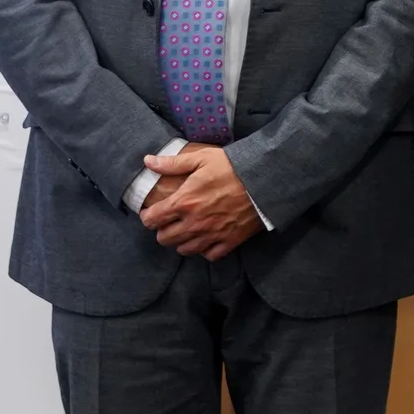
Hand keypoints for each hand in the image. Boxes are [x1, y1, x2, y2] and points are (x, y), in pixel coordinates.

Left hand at [138, 145, 262, 260]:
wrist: (266, 179)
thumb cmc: (233, 167)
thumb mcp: (202, 158)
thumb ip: (173, 163)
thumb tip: (148, 161)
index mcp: (184, 202)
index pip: (152, 219)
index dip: (147, 216)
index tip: (151, 212)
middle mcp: (194, 223)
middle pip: (164, 239)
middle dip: (163, 230)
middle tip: (170, 221)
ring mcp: (212, 235)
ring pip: (184, 250)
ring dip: (182, 241)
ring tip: (187, 230)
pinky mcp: (230, 241)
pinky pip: (209, 255)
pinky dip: (205, 250)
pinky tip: (206, 239)